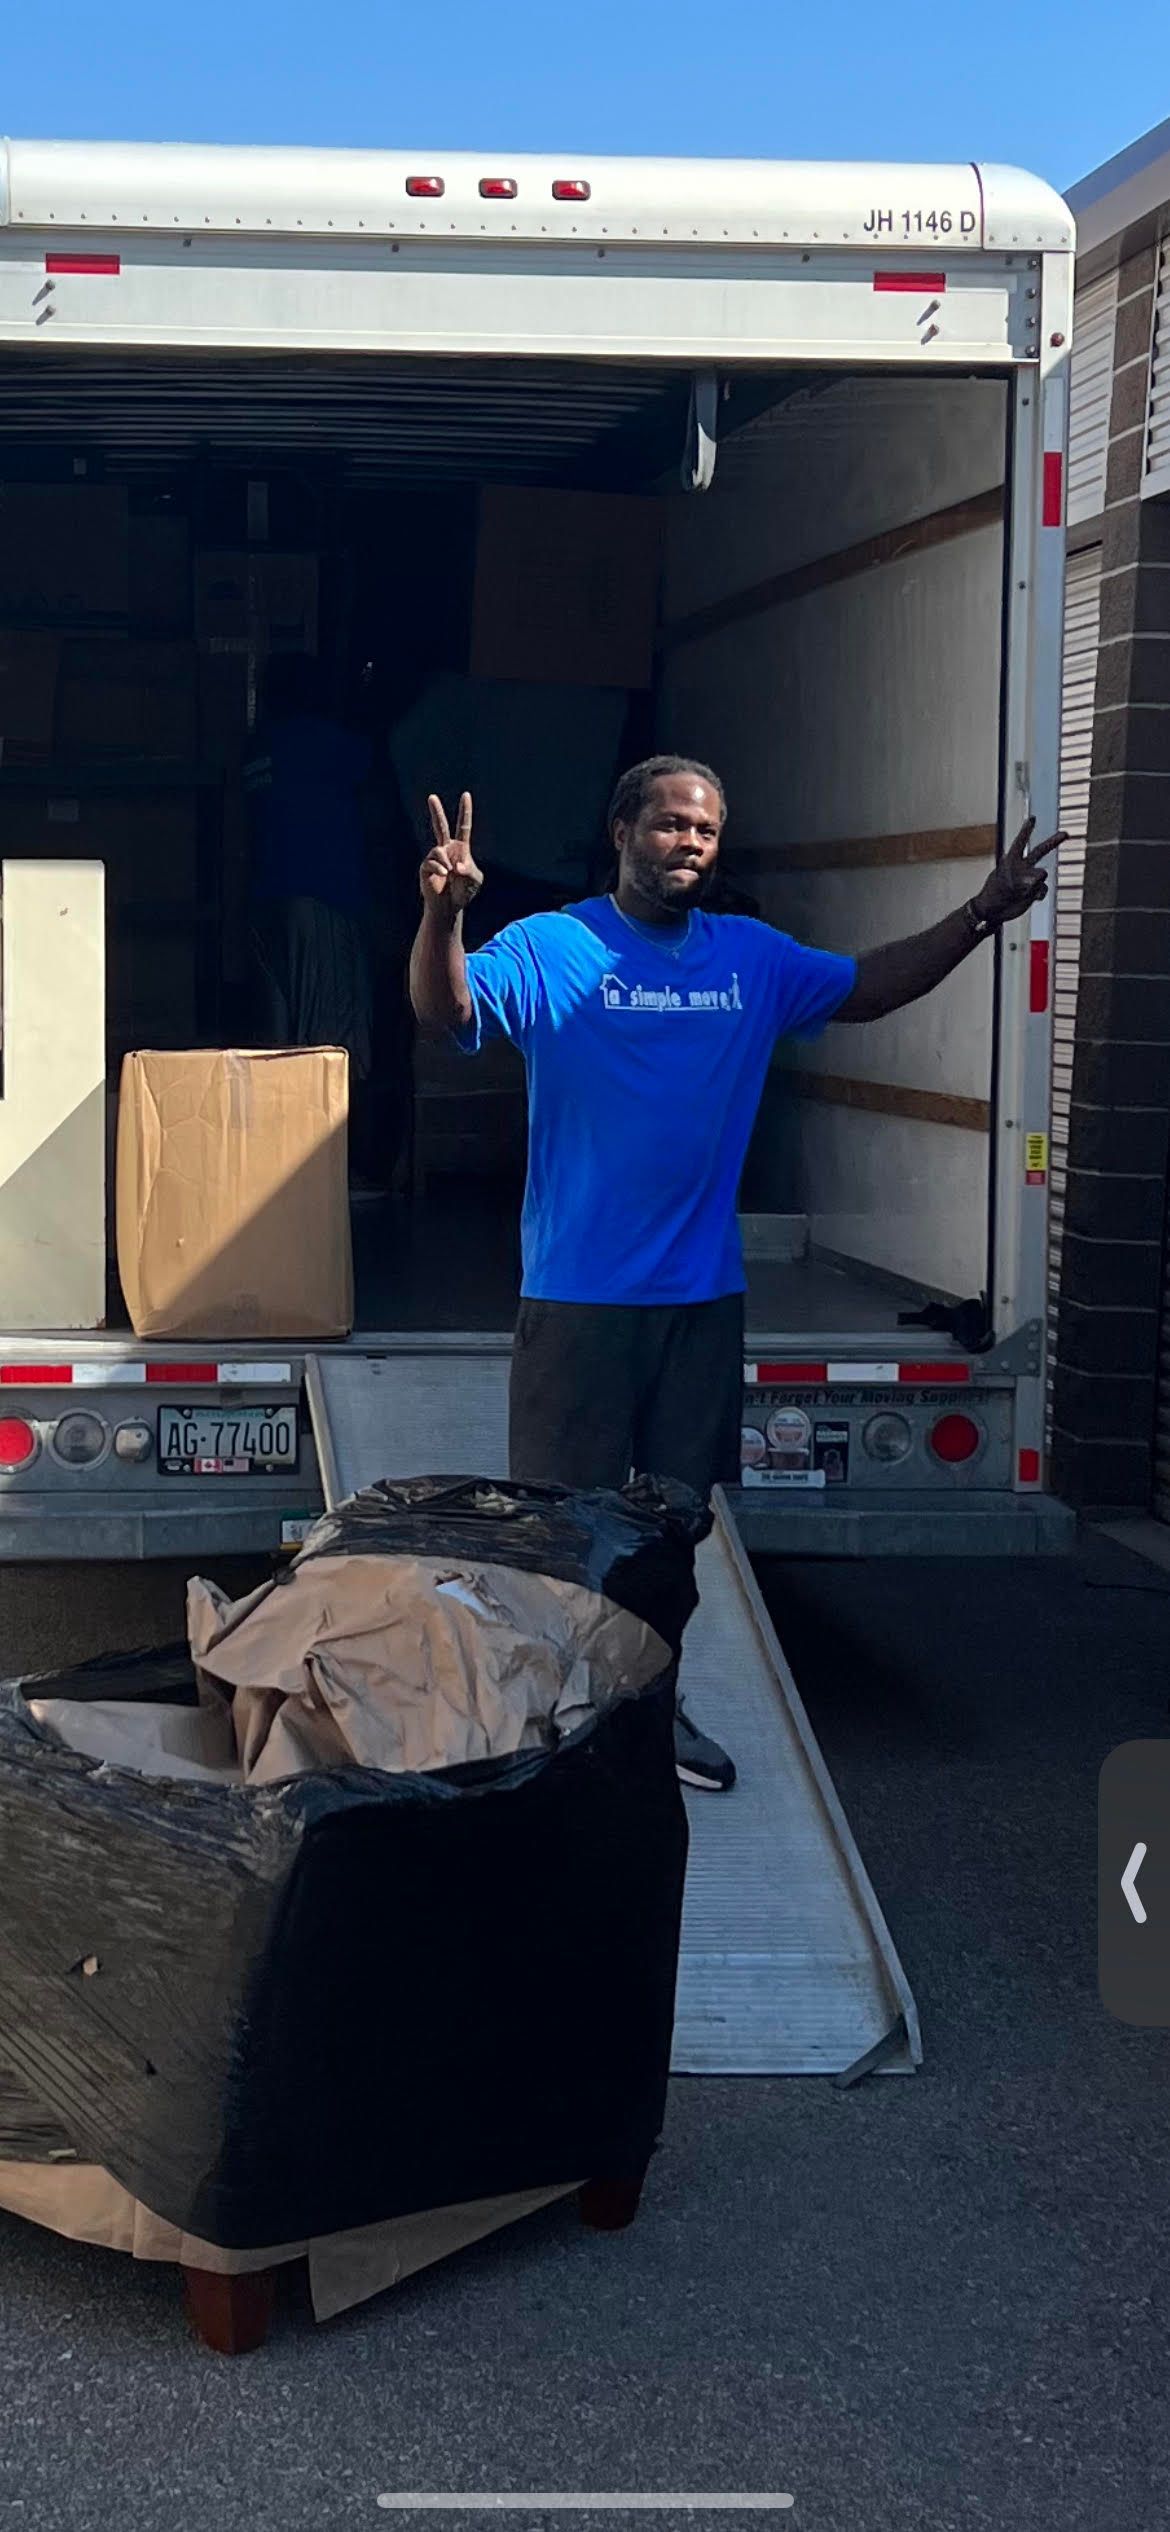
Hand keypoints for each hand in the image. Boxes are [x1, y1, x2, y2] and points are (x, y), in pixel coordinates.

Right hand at [421, 792, 481, 923]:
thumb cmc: (464, 892)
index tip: (466, 795)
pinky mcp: (425, 867)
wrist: (449, 907)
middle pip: (440, 826)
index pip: (463, 826)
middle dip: (436, 811)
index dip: (465, 811)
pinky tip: (444, 875)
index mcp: (461, 848)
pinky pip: (431, 862)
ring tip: (450, 874)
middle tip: (431, 797)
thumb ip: (469, 870)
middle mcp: (446, 849)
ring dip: (446, 862)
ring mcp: (435, 858)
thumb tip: (456, 865)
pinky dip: (439, 868)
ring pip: (438, 850)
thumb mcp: (474, 880)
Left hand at [972, 818, 1065, 929]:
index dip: (1027, 831)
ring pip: (1042, 875)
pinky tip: (1032, 898)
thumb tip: (1042, 875)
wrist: (993, 912)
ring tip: (1024, 891)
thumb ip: (1026, 880)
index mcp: (1010, 862)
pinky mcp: (1033, 891)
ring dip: (1036, 882)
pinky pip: (1043, 889)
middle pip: (1040, 851)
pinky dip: (1039, 893)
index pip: (1020, 843)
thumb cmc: (992, 897)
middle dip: (1053, 842)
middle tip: (1065, 834)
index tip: (1032, 819)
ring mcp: (1029, 879)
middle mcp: (1022, 868)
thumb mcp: (1007, 885)